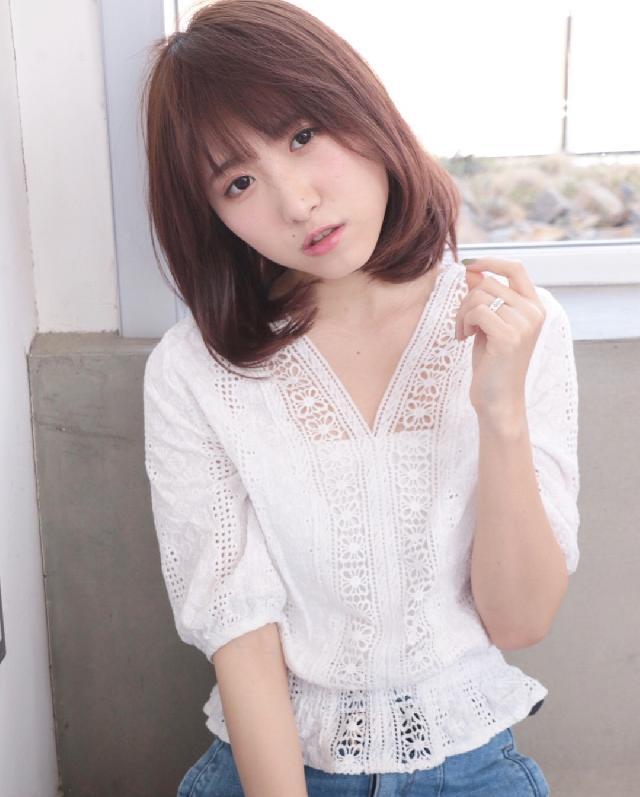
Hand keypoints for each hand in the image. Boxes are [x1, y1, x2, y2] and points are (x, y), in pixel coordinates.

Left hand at [455, 257, 545, 424]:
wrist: (498, 399)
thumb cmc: (492, 362)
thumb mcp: (488, 324)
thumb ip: (484, 297)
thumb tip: (470, 269)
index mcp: (535, 306)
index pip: (516, 268)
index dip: (491, 261)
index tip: (468, 266)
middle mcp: (534, 312)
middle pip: (489, 283)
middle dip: (466, 299)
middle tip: (462, 323)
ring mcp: (524, 324)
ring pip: (479, 296)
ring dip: (462, 313)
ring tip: (464, 332)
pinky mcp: (509, 337)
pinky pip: (476, 312)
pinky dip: (463, 323)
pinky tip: (464, 339)